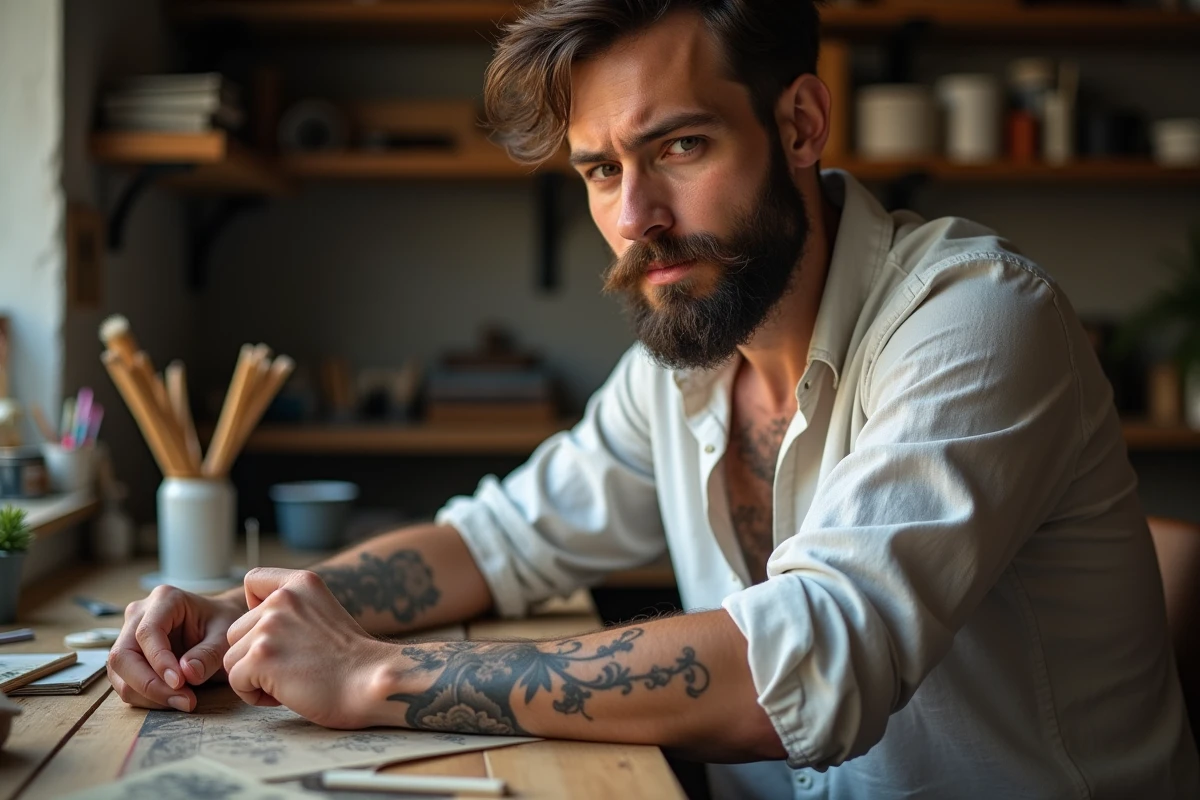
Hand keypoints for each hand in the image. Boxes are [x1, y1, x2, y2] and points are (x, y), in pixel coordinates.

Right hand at [108, 585, 246, 710]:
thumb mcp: (225, 634)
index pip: (147, 632)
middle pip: (123, 655)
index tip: (180, 683)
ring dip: (148, 695)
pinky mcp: (128, 657)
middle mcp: (139, 614)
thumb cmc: (221, 623)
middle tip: (184, 701)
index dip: (159, 661)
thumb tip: (188, 674)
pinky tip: (174, 699)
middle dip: (149, 685)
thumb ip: (209, 653)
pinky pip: (125, 683)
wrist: (217, 623)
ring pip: (119, 673)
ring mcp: (128, 635)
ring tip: (184, 702)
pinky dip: (146, 698)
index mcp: (164, 599)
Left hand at [223, 568, 391, 728]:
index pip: (252, 581)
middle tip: (293, 667)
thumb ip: (292, 610)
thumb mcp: (323, 613)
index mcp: (302, 583)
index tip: (279, 632)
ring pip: (232, 658)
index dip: (255, 610)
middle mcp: (282, 598)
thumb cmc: (351, 661)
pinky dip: (254, 695)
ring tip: (290, 681)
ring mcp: (270, 626)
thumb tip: (256, 627)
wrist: (371, 682)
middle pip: (236, 630)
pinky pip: (236, 681)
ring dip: (254, 676)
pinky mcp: (261, 657)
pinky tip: (285, 694)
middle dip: (255, 654)